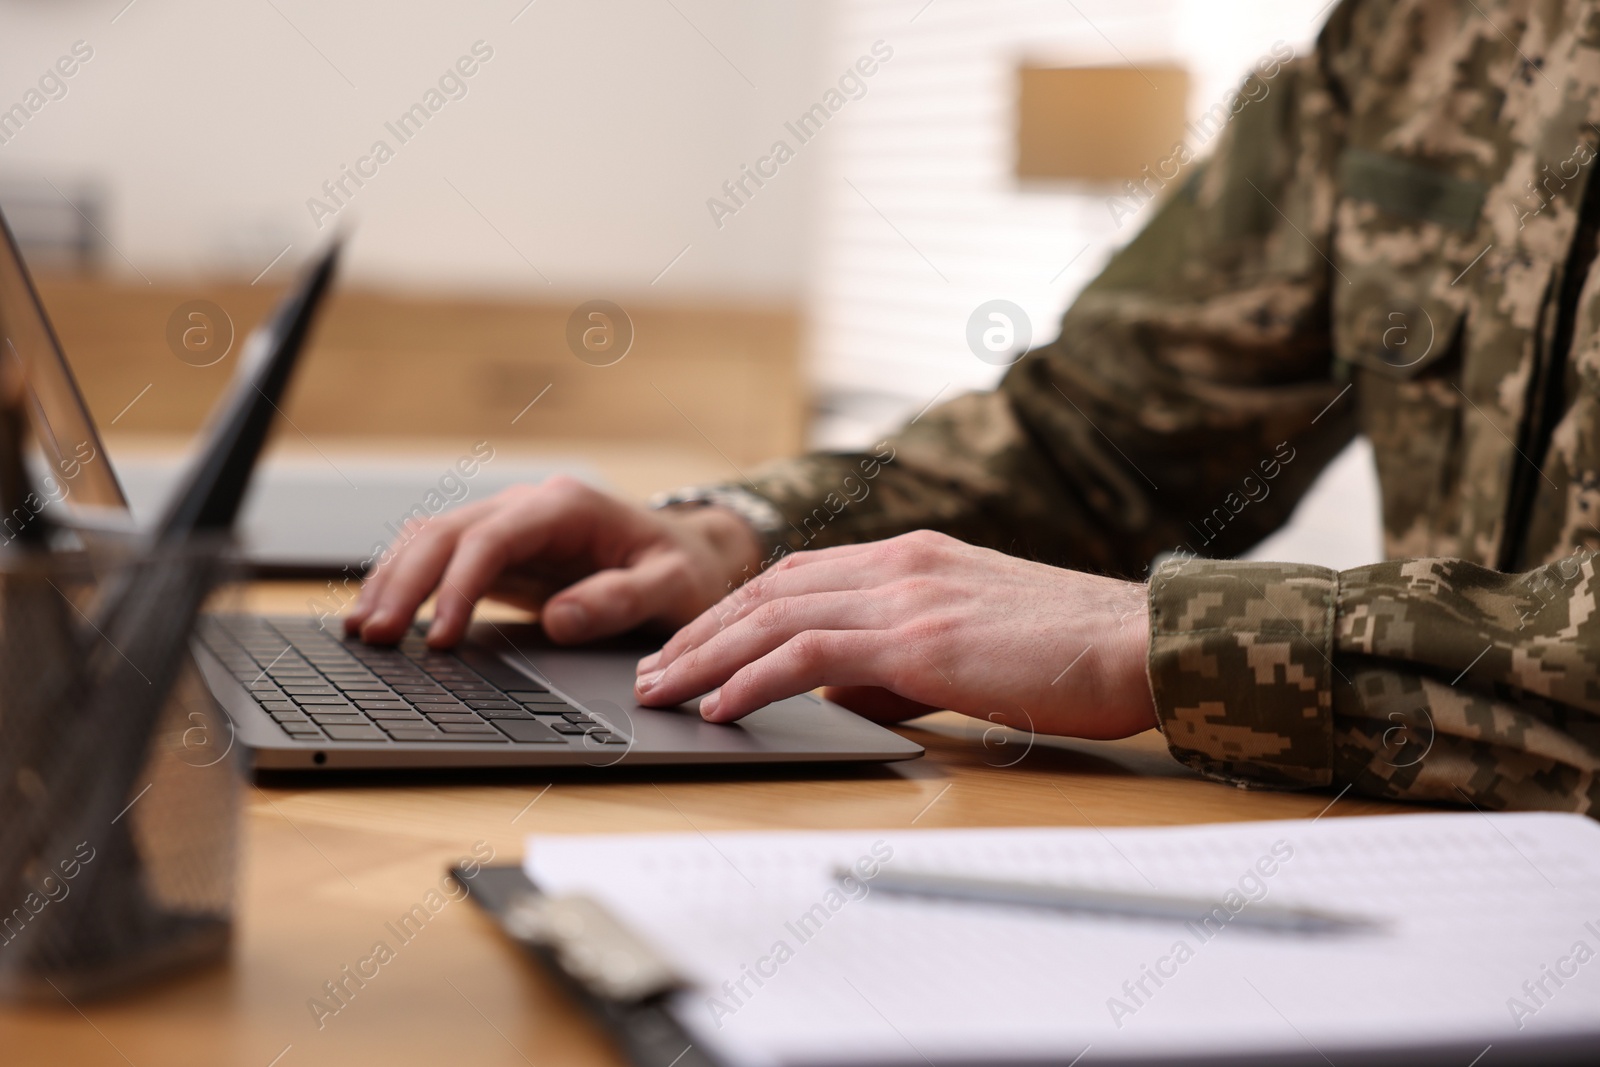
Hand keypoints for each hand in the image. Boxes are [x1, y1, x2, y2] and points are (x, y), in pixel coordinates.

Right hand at [344, 477, 762, 646]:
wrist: (690, 554)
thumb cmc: (684, 570)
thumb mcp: (672, 588)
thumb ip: (620, 601)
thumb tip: (558, 620)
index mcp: (567, 507)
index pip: (493, 539)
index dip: (458, 585)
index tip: (439, 636)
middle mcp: (529, 507)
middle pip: (447, 532)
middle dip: (406, 581)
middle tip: (377, 636)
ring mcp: (510, 525)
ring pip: (432, 539)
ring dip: (394, 580)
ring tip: (363, 630)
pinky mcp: (500, 551)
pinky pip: (441, 558)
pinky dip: (406, 582)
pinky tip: (382, 615)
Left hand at [632, 530, 1156, 739]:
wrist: (1138, 643)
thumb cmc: (1069, 652)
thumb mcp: (971, 643)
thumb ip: (899, 661)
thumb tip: (842, 694)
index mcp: (912, 557)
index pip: (797, 577)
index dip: (733, 611)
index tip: (693, 644)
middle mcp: (900, 564)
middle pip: (769, 591)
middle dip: (701, 633)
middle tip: (653, 671)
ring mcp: (907, 596)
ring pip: (775, 618)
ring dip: (707, 657)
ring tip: (661, 691)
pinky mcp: (919, 640)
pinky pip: (810, 656)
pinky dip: (754, 679)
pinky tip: (719, 705)